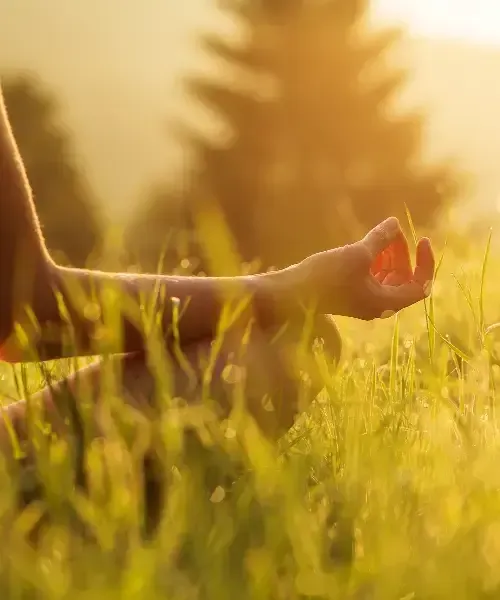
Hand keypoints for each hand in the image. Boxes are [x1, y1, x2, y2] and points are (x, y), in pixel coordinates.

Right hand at [287, 217, 434, 320]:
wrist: (291, 293)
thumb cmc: (325, 277)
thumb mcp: (357, 254)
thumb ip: (380, 239)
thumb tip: (396, 223)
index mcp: (385, 303)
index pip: (420, 286)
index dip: (426, 262)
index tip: (422, 240)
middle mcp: (378, 305)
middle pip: (404, 279)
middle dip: (402, 253)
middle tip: (393, 231)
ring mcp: (363, 300)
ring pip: (387, 277)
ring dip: (389, 255)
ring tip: (382, 234)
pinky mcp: (350, 294)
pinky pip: (372, 277)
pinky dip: (375, 261)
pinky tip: (368, 244)